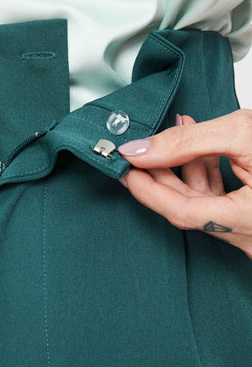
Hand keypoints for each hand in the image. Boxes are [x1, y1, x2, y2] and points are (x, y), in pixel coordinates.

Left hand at [117, 109, 251, 259]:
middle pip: (187, 208)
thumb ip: (191, 142)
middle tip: (139, 152)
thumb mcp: (245, 134)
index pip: (181, 212)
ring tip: (171, 134)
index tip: (127, 169)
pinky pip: (219, 199)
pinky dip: (204, 173)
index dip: (150, 191)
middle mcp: (246, 233)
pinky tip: (196, 147)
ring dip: (182, 169)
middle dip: (160, 176)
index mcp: (247, 220)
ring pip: (203, 203)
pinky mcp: (251, 217)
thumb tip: (142, 149)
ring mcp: (249, 229)